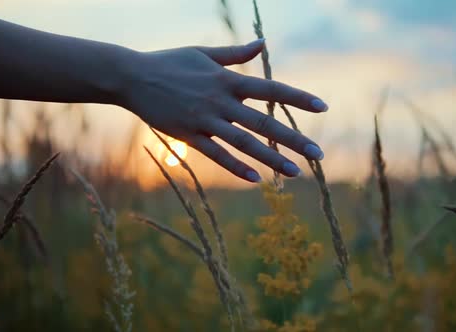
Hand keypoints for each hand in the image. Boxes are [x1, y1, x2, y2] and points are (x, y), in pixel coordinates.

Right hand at [121, 39, 327, 182]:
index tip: (323, 107)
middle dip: (293, 140)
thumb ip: (236, 53)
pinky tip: (256, 180)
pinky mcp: (189, 135)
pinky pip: (216, 154)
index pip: (271, 89)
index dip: (298, 98)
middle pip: (264, 122)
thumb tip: (263, 43)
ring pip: (244, 143)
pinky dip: (236, 167)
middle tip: (319, 156)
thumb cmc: (170, 62)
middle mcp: (221, 101)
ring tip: (295, 173)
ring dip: (271, 159)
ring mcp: (205, 120)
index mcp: (228, 80)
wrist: (132, 77)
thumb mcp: (204, 53)